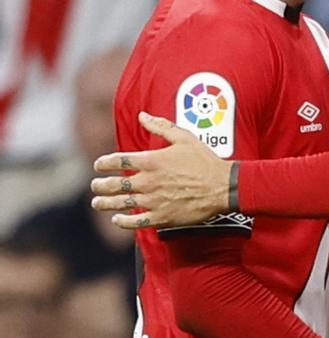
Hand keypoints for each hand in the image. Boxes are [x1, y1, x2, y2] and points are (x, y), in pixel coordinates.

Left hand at [91, 112, 231, 229]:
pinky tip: (117, 220)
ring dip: (105, 203)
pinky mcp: (163, 217)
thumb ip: (160, 126)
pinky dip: (124, 222)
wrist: (224, 187)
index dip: (103, 163)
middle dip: (101, 185)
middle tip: (95, 186)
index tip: (98, 166)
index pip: (118, 161)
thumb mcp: (184, 137)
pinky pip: (137, 222)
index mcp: (151, 160)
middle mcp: (148, 181)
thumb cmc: (205, 161)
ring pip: (122, 204)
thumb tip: (142, 115)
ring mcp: (154, 201)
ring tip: (97, 203)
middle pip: (115, 184)